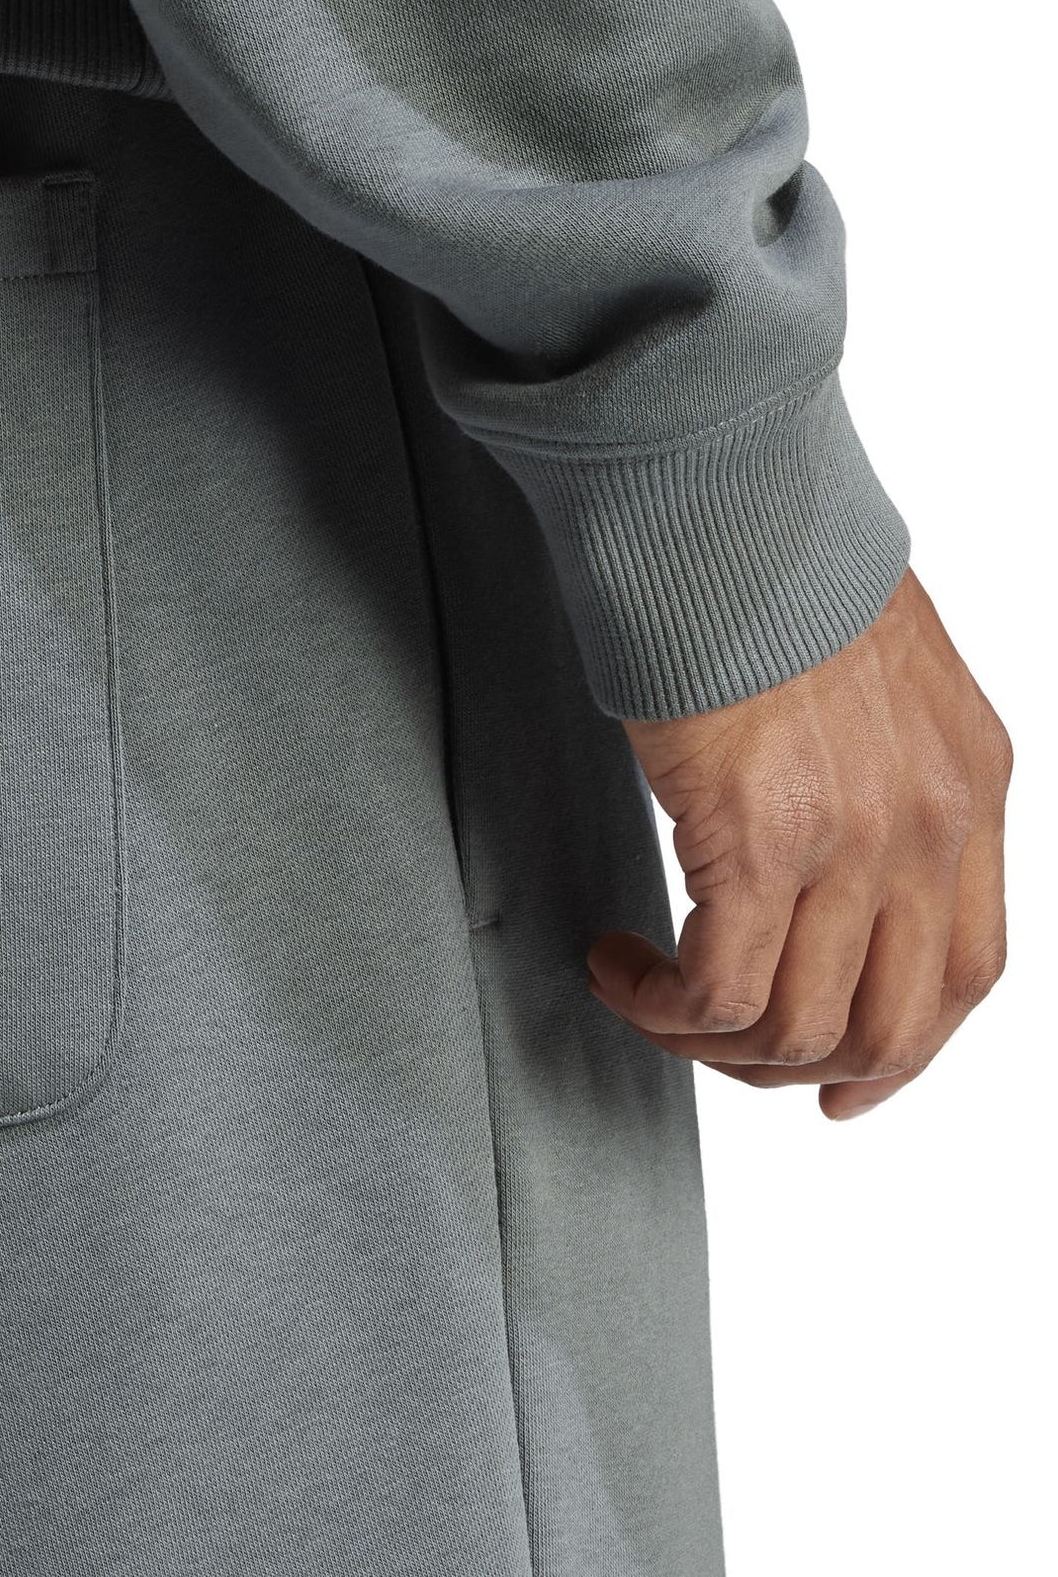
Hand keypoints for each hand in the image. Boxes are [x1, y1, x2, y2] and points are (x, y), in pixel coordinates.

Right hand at [586, 569, 1010, 1118]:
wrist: (727, 507)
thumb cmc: (775, 562)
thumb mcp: (881, 671)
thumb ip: (883, 764)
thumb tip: (826, 831)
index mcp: (969, 784)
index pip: (967, 969)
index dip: (907, 1050)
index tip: (850, 1082)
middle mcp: (926, 830)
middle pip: (890, 1026)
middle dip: (800, 1066)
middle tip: (725, 1054)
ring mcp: (850, 845)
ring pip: (797, 1026)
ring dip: (713, 1042)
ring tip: (650, 997)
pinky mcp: (756, 845)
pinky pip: (718, 990)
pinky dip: (663, 1006)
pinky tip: (620, 965)